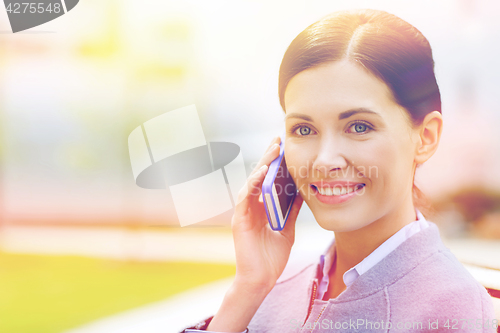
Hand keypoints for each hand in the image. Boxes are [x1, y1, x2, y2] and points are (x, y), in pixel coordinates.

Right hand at [231, 135, 303, 291]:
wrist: (261, 279)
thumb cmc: (272, 257)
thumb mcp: (287, 229)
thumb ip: (291, 211)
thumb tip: (302, 193)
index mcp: (261, 208)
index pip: (267, 181)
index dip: (274, 164)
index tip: (284, 148)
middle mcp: (251, 207)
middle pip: (259, 177)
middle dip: (269, 157)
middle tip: (278, 140)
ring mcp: (244, 212)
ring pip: (251, 182)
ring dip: (262, 165)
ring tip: (273, 151)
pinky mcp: (239, 219)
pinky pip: (246, 196)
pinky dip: (254, 183)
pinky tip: (263, 171)